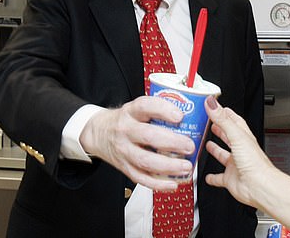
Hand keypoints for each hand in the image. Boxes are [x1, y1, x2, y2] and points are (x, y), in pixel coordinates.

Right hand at [80, 95, 194, 190]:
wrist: (97, 133)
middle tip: (190, 146)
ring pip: (146, 161)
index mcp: (130, 112)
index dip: (164, 110)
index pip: (145, 106)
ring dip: (169, 166)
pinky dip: (158, 184)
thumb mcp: (136, 108)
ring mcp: (124, 150)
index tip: (180, 116)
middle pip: (148, 136)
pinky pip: (141, 178)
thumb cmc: (123, 120)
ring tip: (186, 166)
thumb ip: (157, 111)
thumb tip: (191, 114)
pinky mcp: (124, 167)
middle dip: (173, 142)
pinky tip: (173, 183)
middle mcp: (125, 130)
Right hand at [204, 96, 273, 207]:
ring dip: (215, 150)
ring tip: (207, 145)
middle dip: (219, 129)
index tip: (215, 107)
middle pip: (228, 136)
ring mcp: (235, 165)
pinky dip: (213, 177)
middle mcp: (240, 150)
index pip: (234, 121)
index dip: (225, 113)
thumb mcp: (236, 135)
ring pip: (223, 155)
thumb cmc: (255, 163)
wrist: (260, 186)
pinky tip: (208, 176)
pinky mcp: (230, 179)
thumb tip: (211, 103)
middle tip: (209, 123)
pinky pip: (219, 178)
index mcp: (244, 137)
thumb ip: (222, 119)